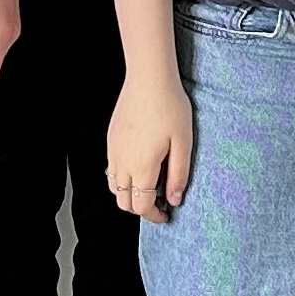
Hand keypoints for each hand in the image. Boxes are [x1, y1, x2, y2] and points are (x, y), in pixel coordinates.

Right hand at [105, 69, 194, 221]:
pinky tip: (138, 168)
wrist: (149, 79)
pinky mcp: (111, 140)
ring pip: (114, 188)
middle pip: (124, 202)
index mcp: (142, 167)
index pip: (142, 206)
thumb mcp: (183, 143)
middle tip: (159, 203)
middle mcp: (123, 163)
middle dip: (141, 209)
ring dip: (129, 195)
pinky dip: (122, 179)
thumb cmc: (169, 106)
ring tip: (149, 187)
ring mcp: (114, 151)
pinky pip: (111, 170)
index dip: (154, 216)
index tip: (167, 215)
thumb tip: (174, 199)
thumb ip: (178, 175)